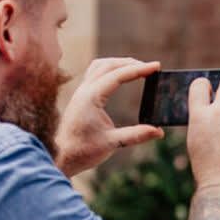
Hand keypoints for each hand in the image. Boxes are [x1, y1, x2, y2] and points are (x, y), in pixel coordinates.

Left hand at [54, 58, 164, 176]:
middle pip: (110, 65)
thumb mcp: (112, 143)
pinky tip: (119, 76)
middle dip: (131, 63)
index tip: (156, 66)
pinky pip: (95, 73)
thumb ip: (136, 135)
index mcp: (91, 98)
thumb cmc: (83, 151)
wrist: (60, 156)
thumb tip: (159, 131)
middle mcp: (85, 90)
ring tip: (137, 68)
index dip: (139, 69)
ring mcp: (81, 91)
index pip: (118, 75)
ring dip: (119, 63)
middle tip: (151, 68)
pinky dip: (110, 69)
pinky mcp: (81, 96)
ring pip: (101, 66)